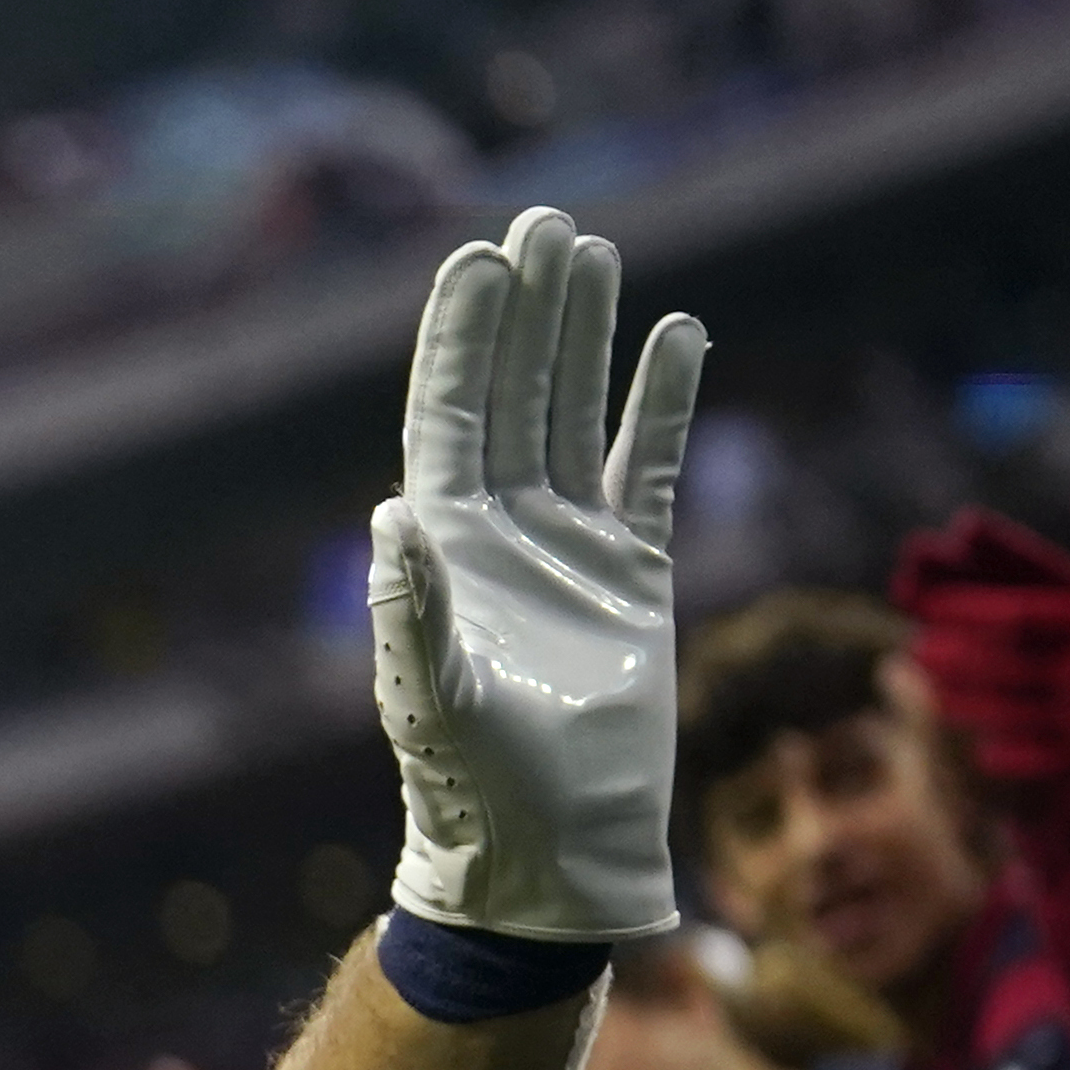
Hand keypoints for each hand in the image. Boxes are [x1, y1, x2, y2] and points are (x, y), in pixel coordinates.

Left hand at [374, 204, 703, 941]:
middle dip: (526, 310)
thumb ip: (411, 612)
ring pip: (576, 414)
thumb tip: (391, 517)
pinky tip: (678, 335)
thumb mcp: (430, 699)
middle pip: (513, 392)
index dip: (462, 338)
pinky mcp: (633, 573)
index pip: (450, 415)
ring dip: (585, 337)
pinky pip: (651, 467)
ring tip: (594, 252)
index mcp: (442, 546)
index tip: (479, 257)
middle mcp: (499, 530)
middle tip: (546, 219)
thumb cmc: (474, 787)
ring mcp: (566, 545)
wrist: (551, 850)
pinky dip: (663, 404)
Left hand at [897, 484, 1069, 782]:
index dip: (965, 614)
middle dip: (952, 661)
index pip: (1017, 618)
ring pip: (1013, 714)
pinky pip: (1047, 758)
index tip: (926, 609)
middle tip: (911, 652)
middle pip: (1002, 669)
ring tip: (928, 693)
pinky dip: (1011, 755)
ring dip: (967, 704)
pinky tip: (982, 749)